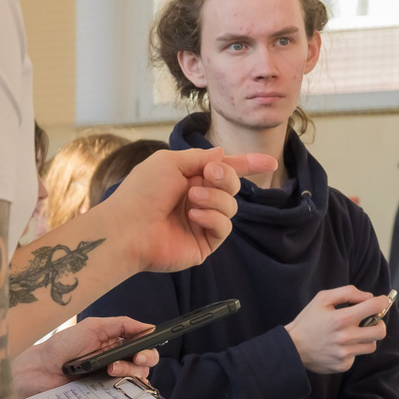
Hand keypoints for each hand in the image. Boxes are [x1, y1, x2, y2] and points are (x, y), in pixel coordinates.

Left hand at [13, 314, 160, 397]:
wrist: (40, 371)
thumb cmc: (62, 347)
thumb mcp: (92, 327)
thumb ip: (121, 324)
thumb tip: (149, 327)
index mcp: (114, 344)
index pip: (142, 346)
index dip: (148, 348)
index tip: (143, 350)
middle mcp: (115, 362)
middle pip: (144, 364)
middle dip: (144, 360)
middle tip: (136, 359)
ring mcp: (109, 380)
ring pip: (136, 379)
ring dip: (130, 371)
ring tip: (111, 369)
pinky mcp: (103, 397)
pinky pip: (123, 396)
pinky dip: (126, 391)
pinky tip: (114, 382)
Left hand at [97, 147, 277, 275]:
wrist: (128, 227)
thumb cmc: (142, 192)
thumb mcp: (170, 162)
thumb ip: (199, 157)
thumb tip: (222, 155)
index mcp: (190, 178)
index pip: (225, 170)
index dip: (248, 165)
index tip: (270, 163)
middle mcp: (199, 199)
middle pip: (232, 185)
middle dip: (225, 178)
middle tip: (208, 175)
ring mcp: (202, 223)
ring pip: (230, 206)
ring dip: (214, 198)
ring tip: (191, 199)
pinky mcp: (205, 244)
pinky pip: (224, 227)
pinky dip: (211, 218)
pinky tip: (193, 216)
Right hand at [285, 286, 386, 373]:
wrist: (292, 348)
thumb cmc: (308, 321)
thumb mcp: (322, 299)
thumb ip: (347, 293)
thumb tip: (369, 297)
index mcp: (341, 318)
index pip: (374, 307)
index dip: (382, 302)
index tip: (381, 302)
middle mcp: (345, 337)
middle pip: (380, 331)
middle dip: (379, 323)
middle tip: (371, 321)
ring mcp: (345, 353)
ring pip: (371, 345)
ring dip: (366, 338)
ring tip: (352, 334)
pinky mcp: (343, 365)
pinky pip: (357, 356)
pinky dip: (352, 350)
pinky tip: (339, 346)